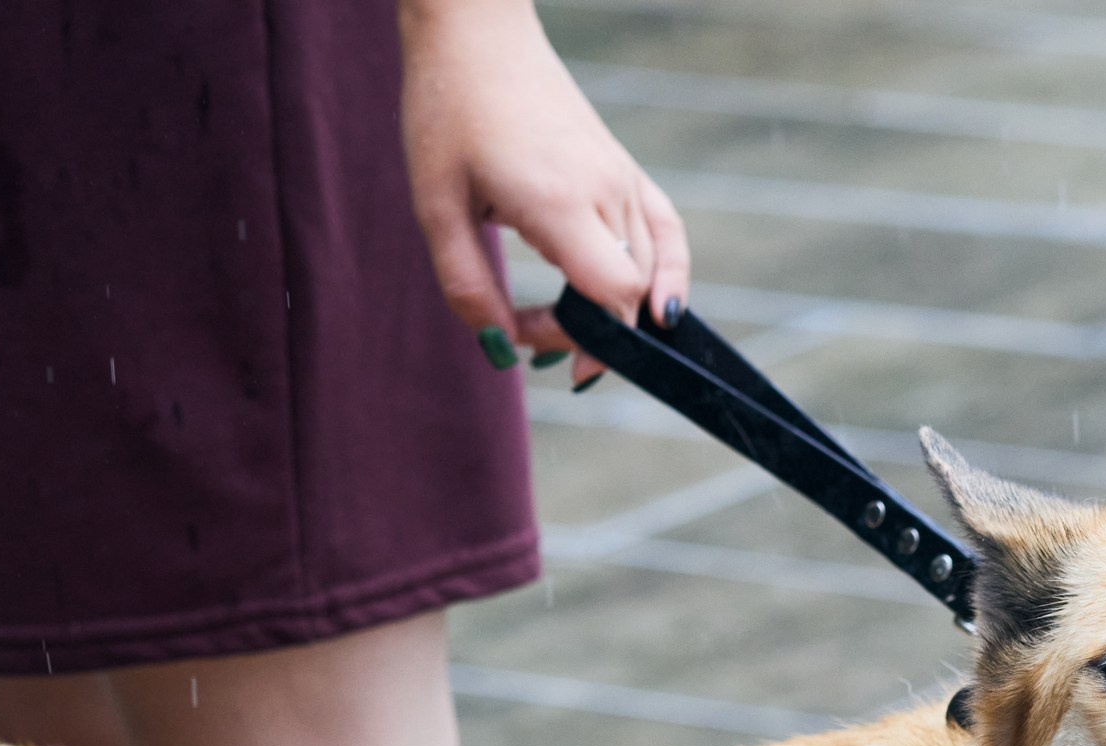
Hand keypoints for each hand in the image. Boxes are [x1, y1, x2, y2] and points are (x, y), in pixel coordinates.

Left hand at [399, 0, 689, 381]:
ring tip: (576, 327)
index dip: (583, 336)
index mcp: (559, 201)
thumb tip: (499, 347)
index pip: (613, 296)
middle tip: (535, 337)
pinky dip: (670, 277)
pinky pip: (668, 235)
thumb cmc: (449, 114)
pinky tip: (662, 309)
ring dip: (618, 312)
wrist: (478, 38)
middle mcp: (606, 191)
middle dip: (591, 334)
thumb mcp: (435, 208)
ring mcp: (624, 179)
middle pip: (633, 294)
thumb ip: (466, 286)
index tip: (529, 337)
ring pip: (652, 272)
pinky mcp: (626, 171)